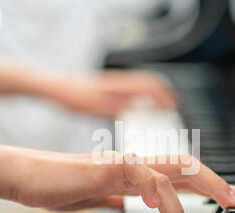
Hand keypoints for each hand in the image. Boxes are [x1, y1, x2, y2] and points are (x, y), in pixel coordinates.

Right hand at [8, 151, 234, 212]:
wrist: (26, 175)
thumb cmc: (57, 185)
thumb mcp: (95, 198)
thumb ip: (116, 199)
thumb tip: (131, 207)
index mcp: (130, 172)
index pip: (175, 174)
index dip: (202, 183)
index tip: (223, 196)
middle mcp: (131, 164)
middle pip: (184, 166)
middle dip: (214, 182)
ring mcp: (121, 164)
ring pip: (171, 169)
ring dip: (195, 189)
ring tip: (209, 212)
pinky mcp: (106, 168)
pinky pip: (141, 175)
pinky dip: (158, 191)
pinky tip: (164, 208)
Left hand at [46, 71, 176, 115]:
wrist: (60, 90)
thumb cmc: (76, 98)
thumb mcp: (98, 107)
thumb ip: (118, 107)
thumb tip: (138, 108)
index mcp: (121, 85)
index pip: (150, 86)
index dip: (163, 97)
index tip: (172, 108)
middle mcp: (121, 82)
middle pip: (150, 82)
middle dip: (164, 94)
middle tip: (173, 106)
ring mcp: (117, 84)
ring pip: (143, 85)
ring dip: (155, 95)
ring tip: (162, 108)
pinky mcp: (112, 89)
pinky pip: (134, 90)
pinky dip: (144, 98)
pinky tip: (142, 107)